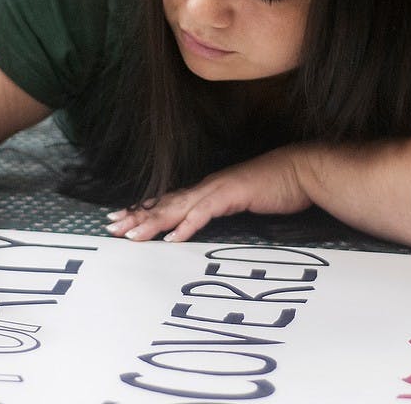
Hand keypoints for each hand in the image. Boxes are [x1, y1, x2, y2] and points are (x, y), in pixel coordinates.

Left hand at [104, 146, 311, 241]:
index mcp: (206, 189)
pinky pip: (204, 212)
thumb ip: (219, 209)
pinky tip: (173, 239)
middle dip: (135, 216)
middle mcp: (206, 187)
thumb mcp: (239, 201)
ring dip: (153, 223)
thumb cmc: (274, 187)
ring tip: (132, 236)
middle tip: (110, 227)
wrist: (300, 171)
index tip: (120, 219)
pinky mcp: (232, 195)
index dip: (142, 210)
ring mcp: (217, 189)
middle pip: (163, 203)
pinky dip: (187, 225)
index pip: (167, 200)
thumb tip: (201, 222)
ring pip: (177, 208)